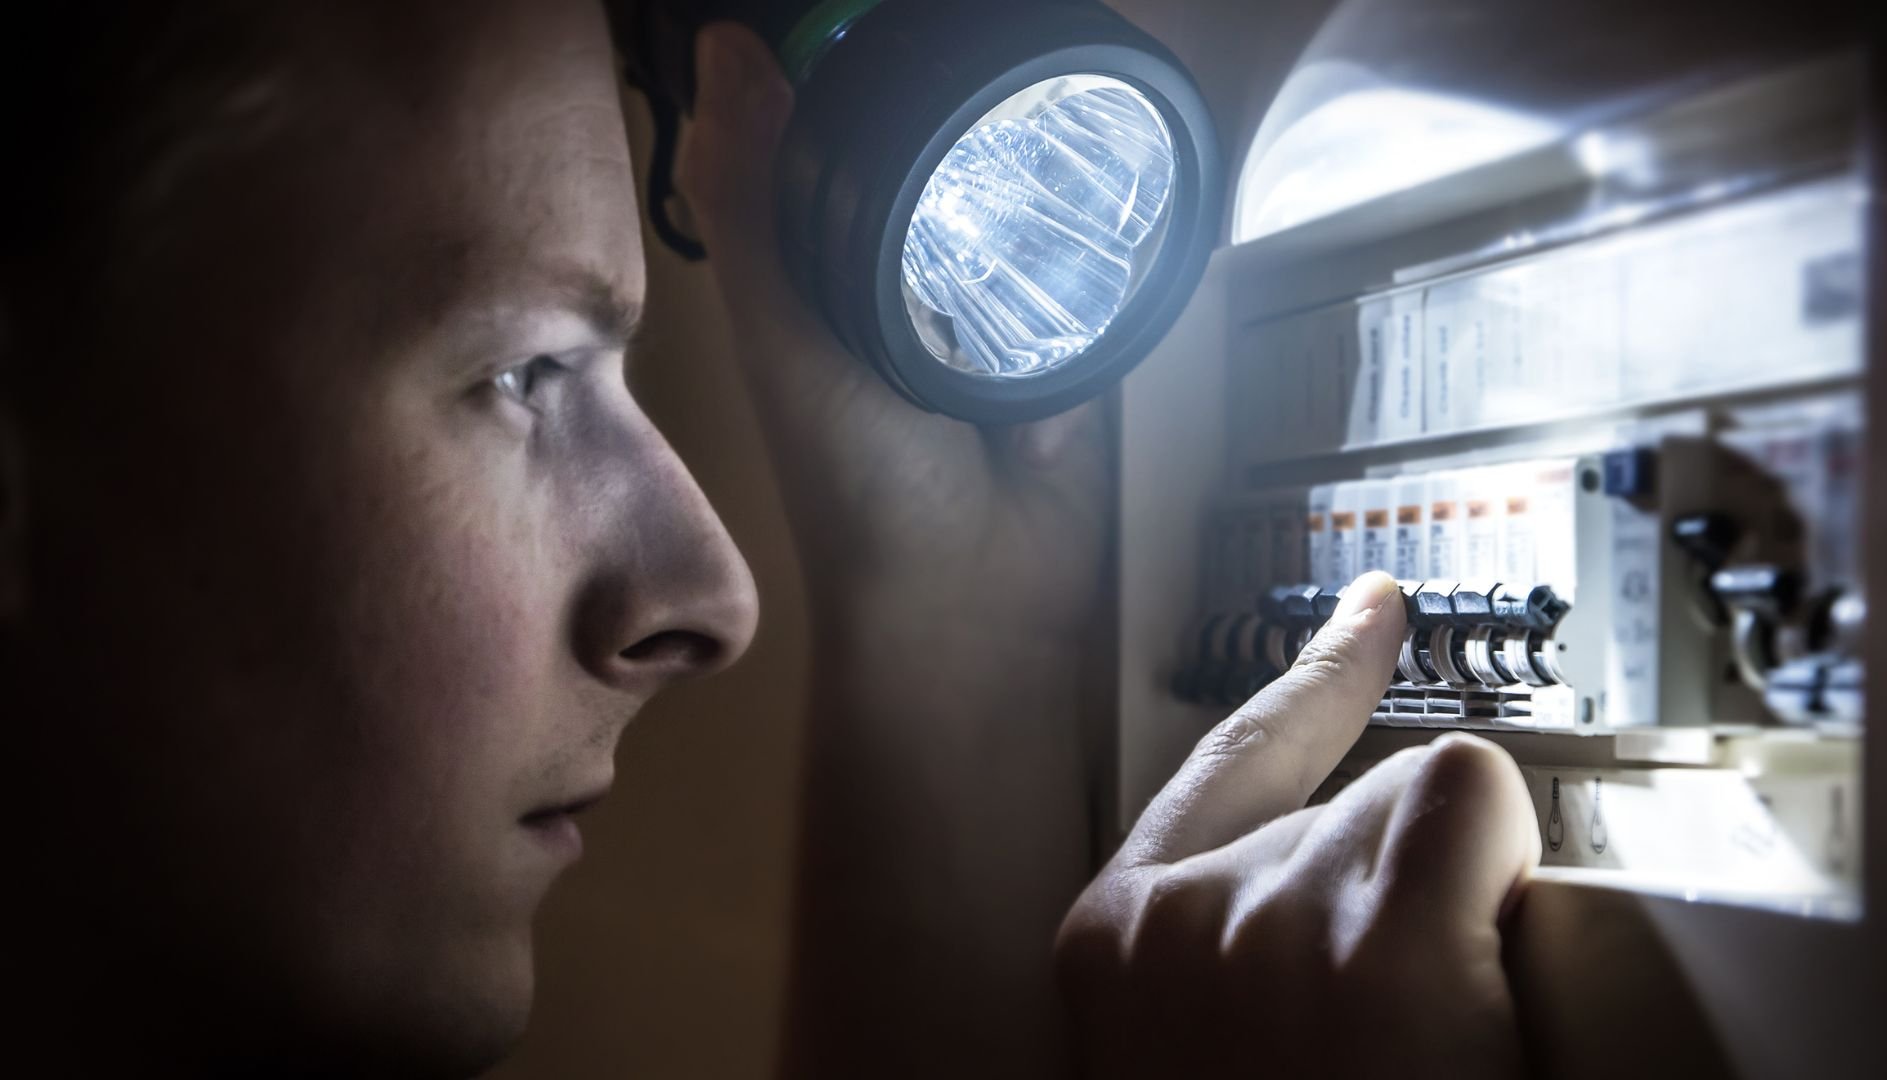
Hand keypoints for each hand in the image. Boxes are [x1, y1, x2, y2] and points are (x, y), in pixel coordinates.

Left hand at [675, 23, 1109, 638]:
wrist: (980, 597)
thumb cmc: (858, 483)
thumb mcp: (787, 337)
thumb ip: (756, 206)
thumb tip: (726, 46)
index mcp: (829, 267)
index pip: (842, 133)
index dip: (861, 64)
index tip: (897, 10)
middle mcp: (914, 277)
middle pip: (945, 155)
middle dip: (969, 103)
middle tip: (999, 39)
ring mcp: (1004, 308)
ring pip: (1026, 198)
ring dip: (1043, 162)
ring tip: (1062, 79)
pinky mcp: (1080, 340)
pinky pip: (1097, 260)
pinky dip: (1105, 230)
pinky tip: (1118, 171)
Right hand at [1056, 572, 1540, 1076]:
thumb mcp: (1204, 1040)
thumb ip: (1244, 947)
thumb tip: (1356, 903)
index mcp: (1116, 943)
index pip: (1229, 765)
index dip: (1318, 687)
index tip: (1374, 609)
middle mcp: (1177, 920)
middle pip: (1353, 806)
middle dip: (1411, 903)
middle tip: (1407, 1038)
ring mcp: (1274, 923)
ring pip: (1425, 813)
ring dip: (1464, 926)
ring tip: (1434, 1056)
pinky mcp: (1382, 946)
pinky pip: (1477, 804)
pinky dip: (1508, 884)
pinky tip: (1481, 1002)